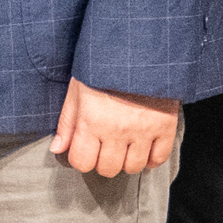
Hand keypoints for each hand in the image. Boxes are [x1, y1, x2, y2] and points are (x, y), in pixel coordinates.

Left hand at [50, 78, 180, 176]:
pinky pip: (159, 158)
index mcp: (91, 122)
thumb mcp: (76, 91)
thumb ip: (67, 123)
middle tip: (103, 148)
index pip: (82, 162)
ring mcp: (143, 131)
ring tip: (123, 148)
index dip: (81, 159)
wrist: (137, 53)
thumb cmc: (102, 70)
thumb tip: (57, 148)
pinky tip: (143, 150)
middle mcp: (117, 131)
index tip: (84, 150)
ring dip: (126, 161)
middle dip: (102, 162)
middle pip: (108, 169)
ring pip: (134, 167)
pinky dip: (151, 159)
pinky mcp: (165, 128)